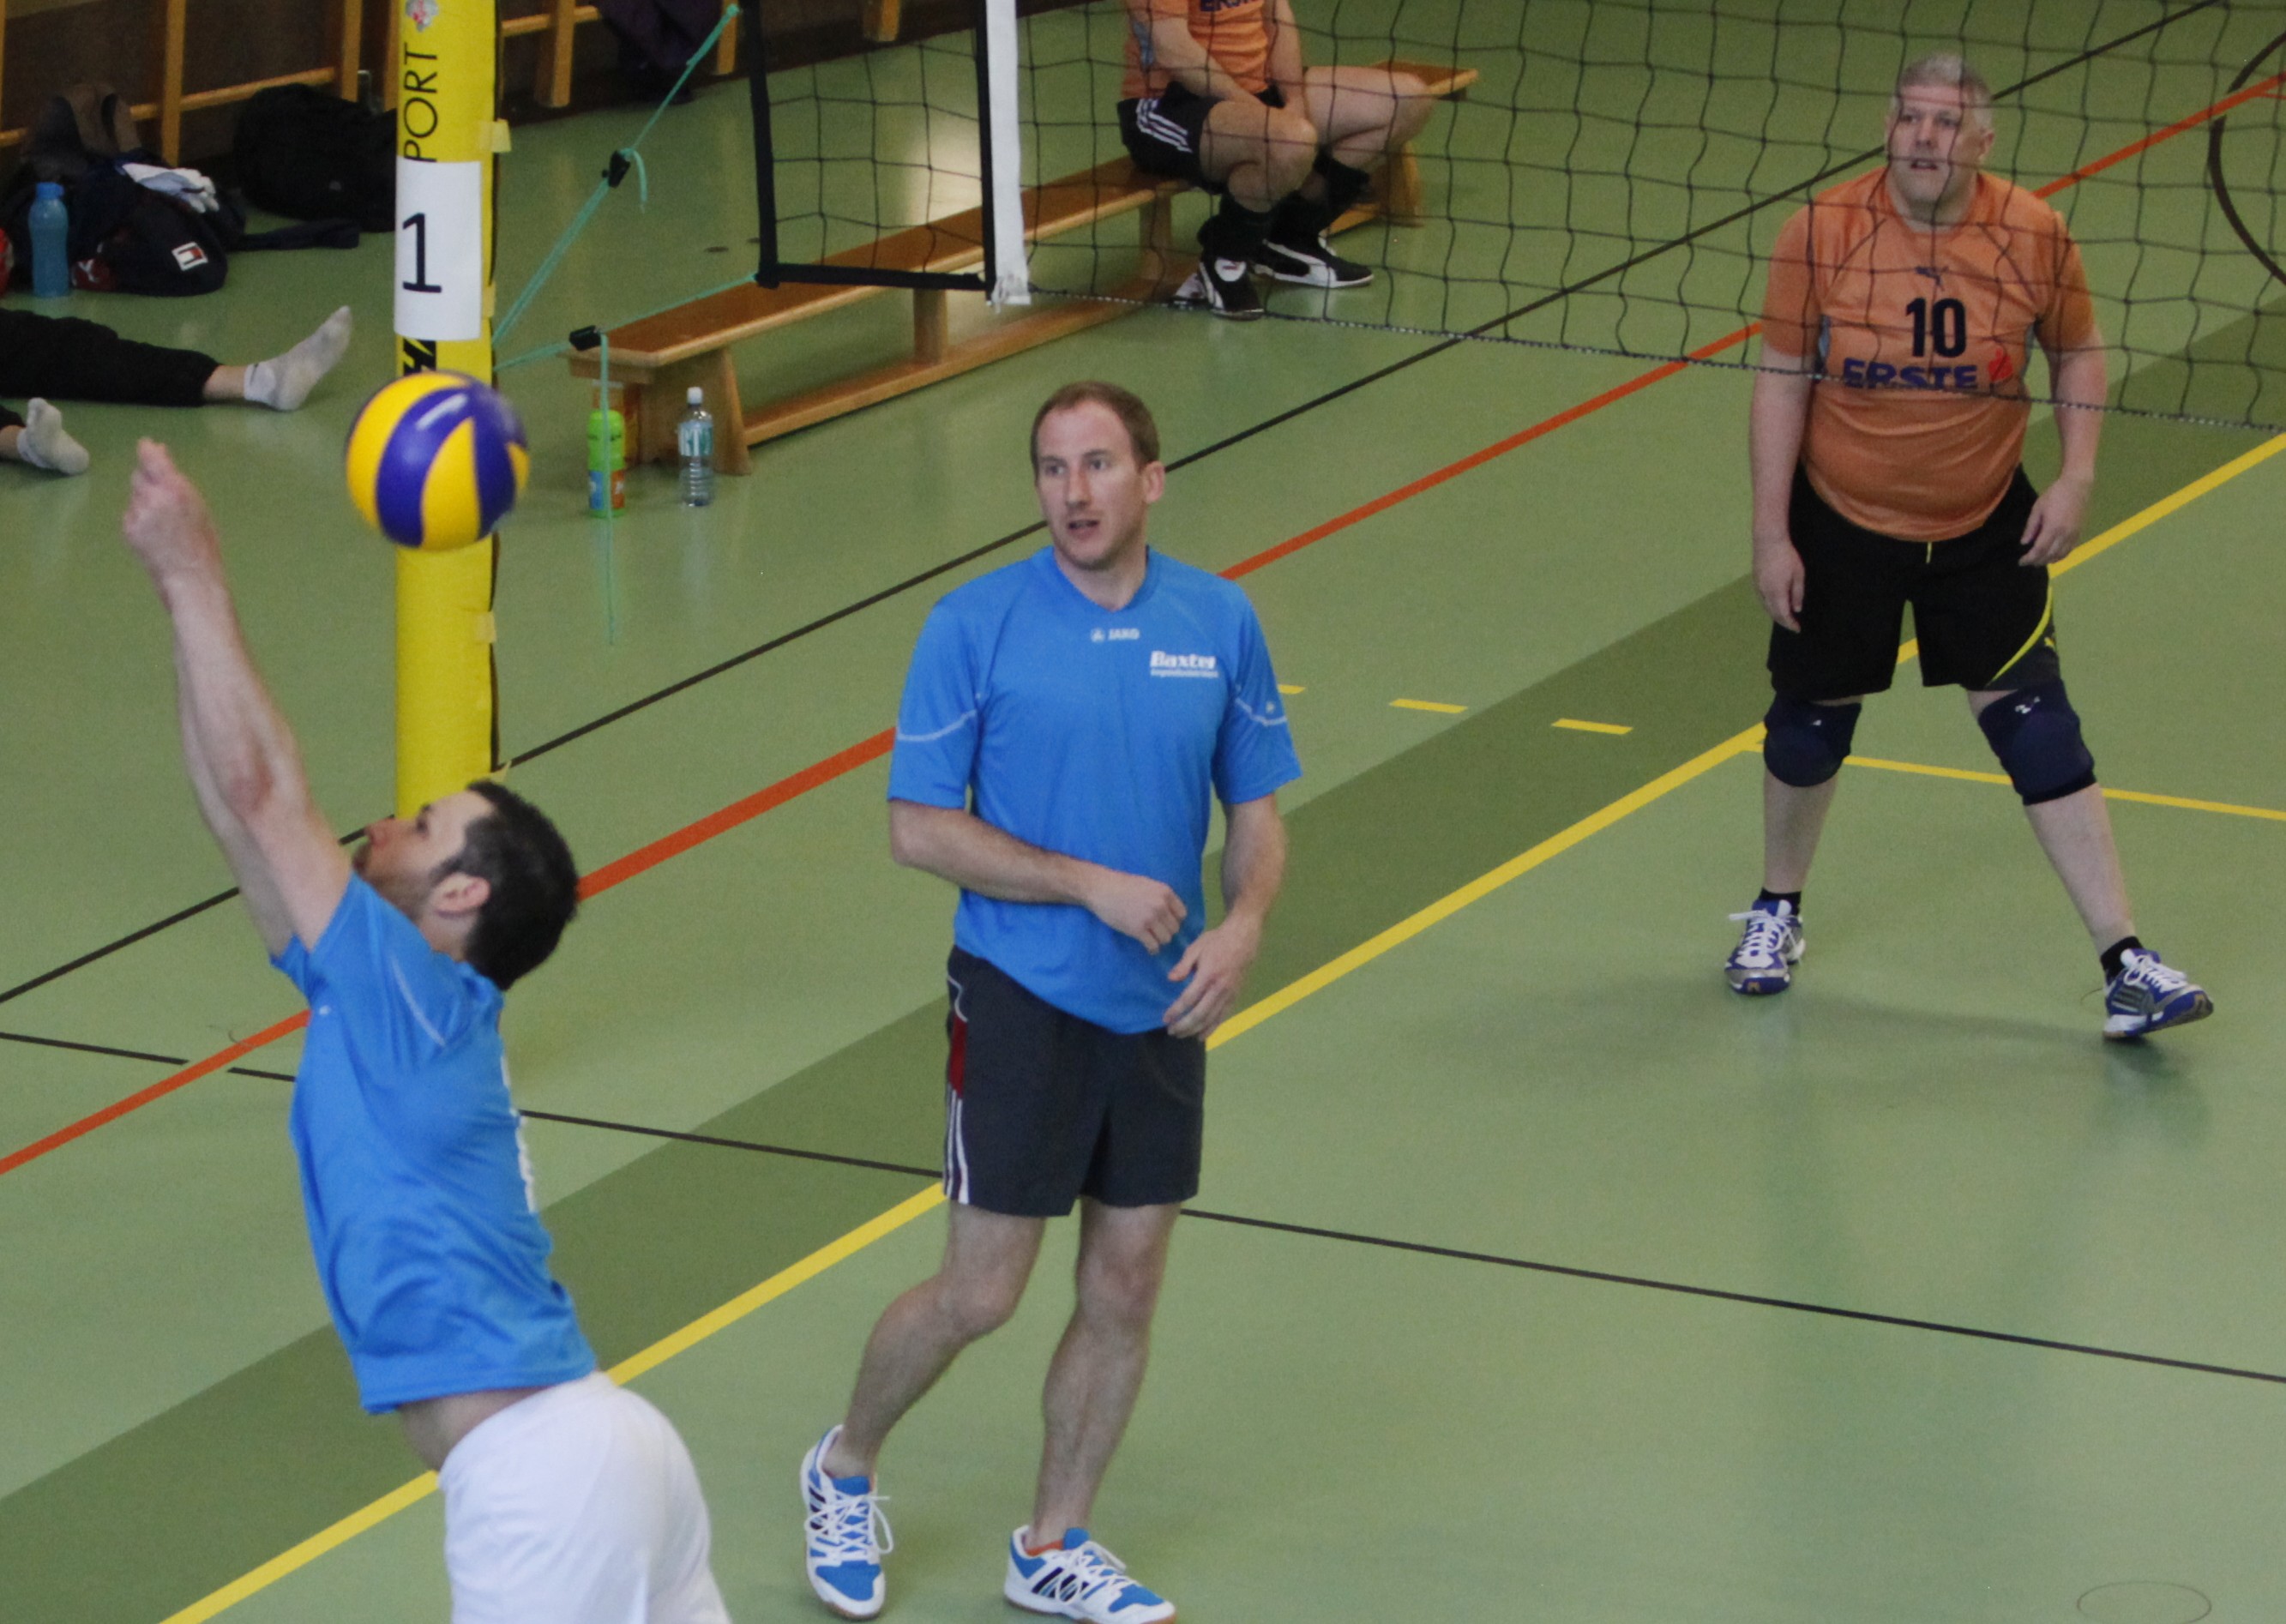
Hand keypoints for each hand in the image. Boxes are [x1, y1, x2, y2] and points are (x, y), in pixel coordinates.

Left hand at [121, 440, 221, 584]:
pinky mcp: (128, 528)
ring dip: (144, 500)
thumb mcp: (199, 508)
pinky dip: (139, 518)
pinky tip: (154, 534)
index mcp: (175, 488)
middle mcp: (152, 496)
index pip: (151, 458)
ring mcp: (137, 513)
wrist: (191, 577)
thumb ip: (179, 483)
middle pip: (139, 476)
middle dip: (147, 480)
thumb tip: (163, 458)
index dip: (147, 450)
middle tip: (161, 495)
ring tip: (162, 522)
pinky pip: (131, 514)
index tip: (147, 446)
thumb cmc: (204, 545)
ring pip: (134, 496)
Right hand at [1083, 867, 1186, 951]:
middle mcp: (1160, 905)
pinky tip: (1149, 947)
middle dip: (1166, 931)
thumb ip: (1161, 897)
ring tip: (1151, 938)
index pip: (1182, 914)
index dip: (1174, 920)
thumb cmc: (1122, 885)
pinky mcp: (1138, 930)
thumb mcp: (1148, 884)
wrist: (1102, 889)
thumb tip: (1171, 912)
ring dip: (1159, 940)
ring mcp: (1150, 918)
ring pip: (1166, 938)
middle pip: (1175, 928)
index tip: (1166, 922)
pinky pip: (1154, 945)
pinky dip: (1152, 949)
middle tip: (1157, 931)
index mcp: (1165, 892)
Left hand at [1163, 913, 1261, 1038]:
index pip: (1188, 999)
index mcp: (1208, 975)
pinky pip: (1223, 1017)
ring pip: (1211, 1019)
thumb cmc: (1217, 940)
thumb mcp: (1196, 947)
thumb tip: (1171, 979)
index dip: (1176, 1011)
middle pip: (1199, 1014)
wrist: (1243, 938)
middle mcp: (1219, 988)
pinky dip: (1212, 1028)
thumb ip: (1183, 965)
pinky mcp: (1235, 997)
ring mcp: (1229, 994)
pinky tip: (1202, 1036)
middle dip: (1184, 1025)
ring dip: (1195, 1029)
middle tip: (1171, 1031)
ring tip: (1182, 1035)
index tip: (1165, 1019)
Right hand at [1753, 533, 1804, 630]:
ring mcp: (1758, 588)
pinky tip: (1774, 606)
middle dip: (1783, 622)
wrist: (1768, 541)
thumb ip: (1797, 593)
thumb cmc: (1787, 556)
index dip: (1790, 623)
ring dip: (1775, 615)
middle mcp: (1765, 593)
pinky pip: (1762, 600)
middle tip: (1792, 626)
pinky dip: (1769, 607)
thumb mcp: (1798, 575)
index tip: (1797, 629)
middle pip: (1773, 614)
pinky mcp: (1755, 582)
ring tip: (1784, 618)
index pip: (1783, 614)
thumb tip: (1796, 609)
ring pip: (1766, 608)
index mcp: (1777, 592)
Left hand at [2019, 471, 2091, 565]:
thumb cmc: (2054, 494)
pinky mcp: (2079, 533)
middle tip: (2028, 562)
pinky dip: (2060, 556)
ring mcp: (2074, 535)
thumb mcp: (2038, 509)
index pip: (2039, 550)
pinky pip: (2069, 550)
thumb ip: (2031, 527)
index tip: (2021, 561)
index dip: (2030, 558)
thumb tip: (2024, 543)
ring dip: (2049, 561)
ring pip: (2061, 555)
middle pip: (2050, 555)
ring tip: (2039, 561)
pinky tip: (2053, 556)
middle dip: (2038, 561)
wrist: (2077, 486)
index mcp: (2053, 528)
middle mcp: (2065, 534)